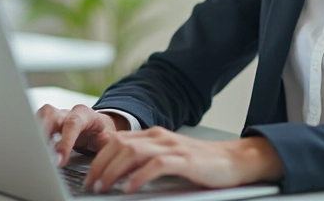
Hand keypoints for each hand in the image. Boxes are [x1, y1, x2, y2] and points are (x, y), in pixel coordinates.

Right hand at [36, 104, 129, 165]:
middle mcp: (67, 112)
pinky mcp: (46, 123)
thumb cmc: (102, 132)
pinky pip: (34, 124)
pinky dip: (30, 135)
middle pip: (50, 115)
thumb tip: (104, 160)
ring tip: (30, 151)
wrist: (98, 125)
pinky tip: (29, 149)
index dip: (65, 142)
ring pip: (39, 117)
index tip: (58, 160)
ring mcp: (55, 116)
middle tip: (38, 153)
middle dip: (42, 132)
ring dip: (33, 132)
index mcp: (84, 114)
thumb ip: (106, 147)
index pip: (73, 124)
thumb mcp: (109, 139)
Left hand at [83, 127, 283, 193]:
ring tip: (103, 186)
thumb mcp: (169, 159)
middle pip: (120, 145)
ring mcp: (172, 147)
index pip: (117, 141)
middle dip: (100, 165)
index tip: (88, 176)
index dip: (99, 158)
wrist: (235, 160)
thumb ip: (146, 162)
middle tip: (90, 184)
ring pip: (133, 153)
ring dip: (113, 171)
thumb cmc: (201, 163)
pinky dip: (139, 177)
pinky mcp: (184, 159)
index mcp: (153, 135)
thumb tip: (119, 175)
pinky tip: (129, 188)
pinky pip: (156, 165)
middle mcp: (159, 137)